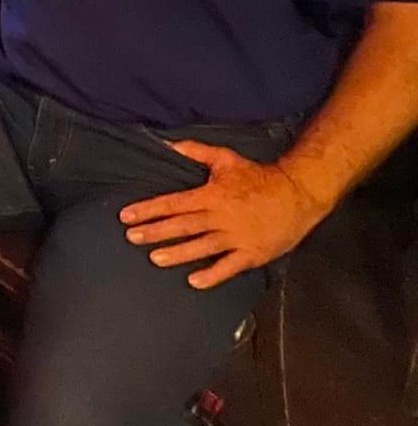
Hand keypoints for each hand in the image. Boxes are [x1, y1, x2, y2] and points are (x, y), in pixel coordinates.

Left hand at [119, 142, 327, 289]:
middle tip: (131, 237)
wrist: (298, 194)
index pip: (173, 203)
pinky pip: (230, 266)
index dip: (149, 210)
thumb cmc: (258, 176)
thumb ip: (195, 152)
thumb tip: (167, 144)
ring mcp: (238, 237)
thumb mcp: (226, 158)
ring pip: (202, 247)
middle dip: (155, 232)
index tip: (127, 216)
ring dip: (178, 253)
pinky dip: (213, 275)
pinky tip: (194, 281)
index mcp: (212, 195)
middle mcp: (221, 217)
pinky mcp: (253, 253)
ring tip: (155, 258)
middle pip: (183, 226)